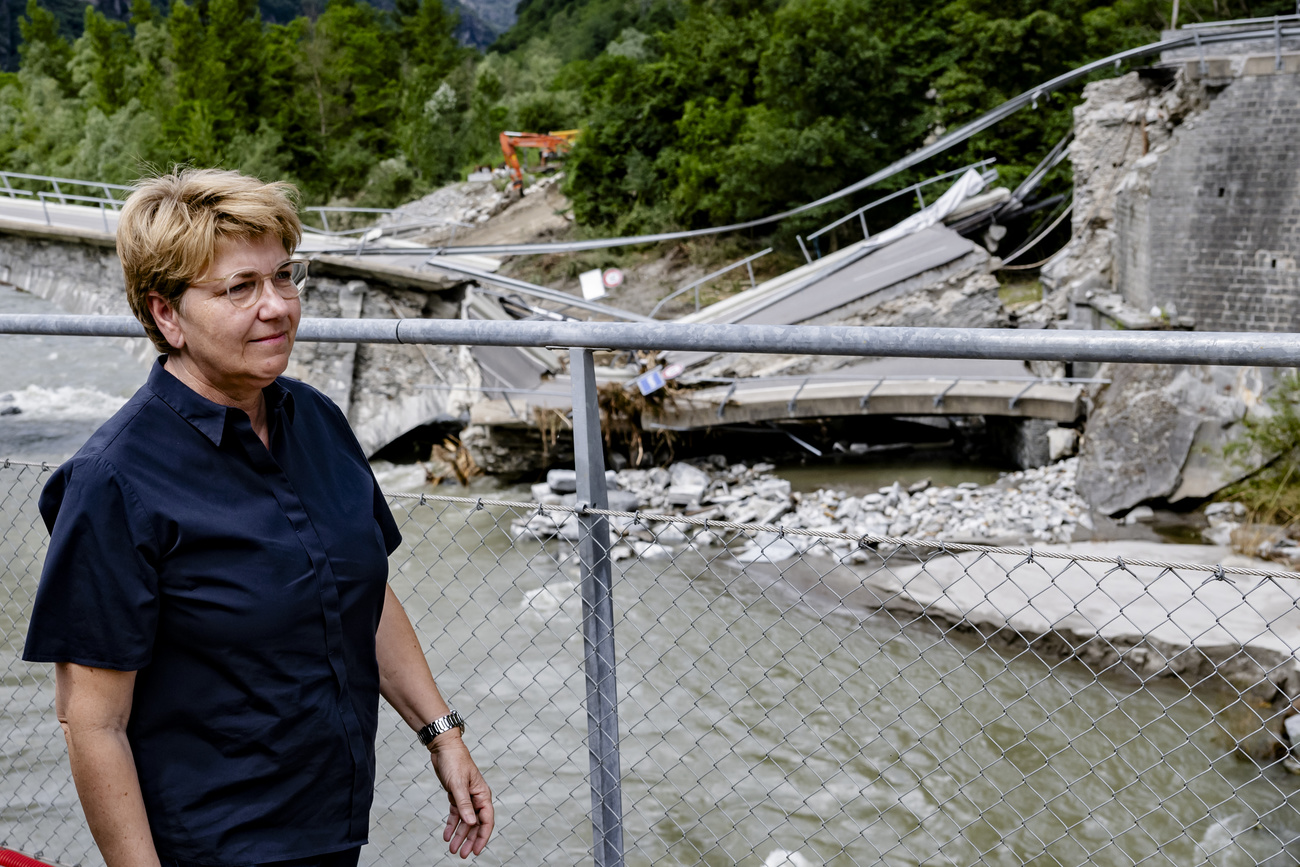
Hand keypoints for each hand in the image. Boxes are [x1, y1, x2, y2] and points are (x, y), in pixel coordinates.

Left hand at [428, 732, 493, 857]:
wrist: (443, 748)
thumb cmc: (454, 761)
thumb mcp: (458, 785)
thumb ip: (464, 805)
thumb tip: (472, 823)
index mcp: (482, 795)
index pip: (486, 820)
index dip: (482, 837)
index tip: (476, 851)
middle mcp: (477, 798)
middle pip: (476, 824)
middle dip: (470, 840)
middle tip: (462, 854)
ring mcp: (466, 798)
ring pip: (465, 822)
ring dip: (460, 835)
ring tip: (452, 849)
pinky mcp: (456, 796)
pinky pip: (456, 815)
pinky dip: (452, 825)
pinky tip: (447, 835)